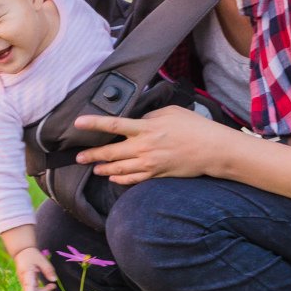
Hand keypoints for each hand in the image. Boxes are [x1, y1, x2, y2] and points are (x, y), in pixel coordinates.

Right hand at [13, 247, 56, 290]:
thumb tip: (54, 281)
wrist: (22, 252)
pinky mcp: (28, 284)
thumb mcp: (41, 259)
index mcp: (26, 273)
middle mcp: (24, 280)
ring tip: (53, 287)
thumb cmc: (32, 255)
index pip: (28, 285)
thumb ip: (47, 269)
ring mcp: (25, 283)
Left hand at [74, 105, 231, 184]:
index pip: (114, 125)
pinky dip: (121, 178)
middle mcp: (144, 147)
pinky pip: (133, 179)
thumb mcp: (170, 112)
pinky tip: (113, 177)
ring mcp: (150, 163)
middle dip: (92, 155)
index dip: (93, 123)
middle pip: (111, 152)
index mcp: (146, 128)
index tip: (77, 123)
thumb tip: (137, 119)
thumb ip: (149, 115)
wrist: (213, 150)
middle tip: (78, 157)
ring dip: (103, 168)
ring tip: (93, 167)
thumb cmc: (194, 127)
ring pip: (119, 169)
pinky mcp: (157, 174)